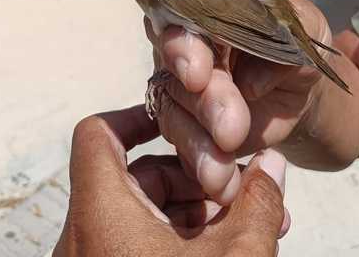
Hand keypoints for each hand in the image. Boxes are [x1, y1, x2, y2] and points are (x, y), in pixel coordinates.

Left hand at [53, 104, 288, 256]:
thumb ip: (258, 202)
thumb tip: (273, 162)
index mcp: (101, 216)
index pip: (98, 134)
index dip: (139, 115)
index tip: (183, 120)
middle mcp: (85, 238)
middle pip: (137, 175)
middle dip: (197, 177)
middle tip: (246, 189)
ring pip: (143, 214)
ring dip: (197, 211)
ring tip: (252, 222)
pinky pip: (139, 245)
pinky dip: (180, 241)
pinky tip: (230, 250)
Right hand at [146, 0, 332, 203]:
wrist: (299, 87)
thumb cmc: (295, 42)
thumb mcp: (306, 26)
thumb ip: (286, 33)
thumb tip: (251, 81)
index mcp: (206, 7)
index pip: (182, 19)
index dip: (183, 47)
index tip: (197, 74)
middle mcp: (184, 45)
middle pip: (175, 70)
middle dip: (202, 102)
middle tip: (230, 129)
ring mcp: (181, 86)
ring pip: (175, 111)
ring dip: (199, 143)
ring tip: (225, 170)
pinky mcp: (187, 124)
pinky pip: (183, 145)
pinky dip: (202, 166)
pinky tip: (223, 184)